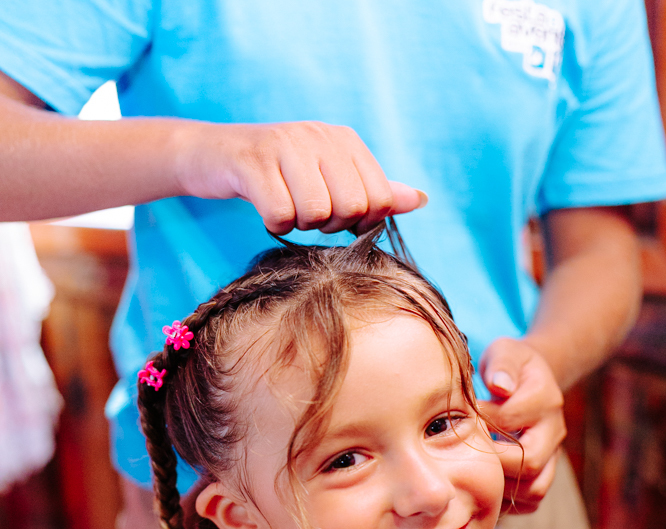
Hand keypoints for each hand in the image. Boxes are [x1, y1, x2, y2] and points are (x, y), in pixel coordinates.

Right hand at [176, 120, 426, 233]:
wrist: (213, 156)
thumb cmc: (278, 175)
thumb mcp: (331, 178)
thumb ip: (376, 191)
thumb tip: (420, 200)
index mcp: (344, 139)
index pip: (380, 198)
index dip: (360, 221)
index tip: (336, 214)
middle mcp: (319, 135)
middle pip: (351, 207)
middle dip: (329, 224)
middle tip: (306, 212)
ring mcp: (286, 146)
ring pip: (316, 213)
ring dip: (298, 224)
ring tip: (285, 206)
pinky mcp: (254, 163)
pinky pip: (281, 215)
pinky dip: (273, 224)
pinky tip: (264, 208)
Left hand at [477, 338, 564, 513]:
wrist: (530, 383)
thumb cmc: (508, 368)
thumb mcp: (505, 353)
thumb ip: (501, 364)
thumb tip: (499, 385)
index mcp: (545, 398)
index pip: (513, 417)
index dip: (482, 420)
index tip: (460, 417)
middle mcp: (555, 430)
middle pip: (530, 461)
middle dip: (492, 463)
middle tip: (461, 458)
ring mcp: (553, 455)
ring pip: (535, 488)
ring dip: (501, 489)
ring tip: (472, 478)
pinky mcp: (545, 473)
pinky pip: (532, 501)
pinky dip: (508, 503)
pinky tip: (483, 490)